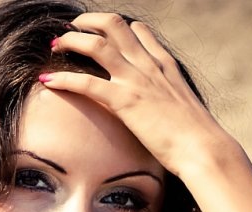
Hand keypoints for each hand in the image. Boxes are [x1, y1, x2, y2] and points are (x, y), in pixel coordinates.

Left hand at [42, 12, 232, 178]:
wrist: (204, 148)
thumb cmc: (198, 141)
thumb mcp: (186, 114)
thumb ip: (171, 107)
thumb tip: (168, 122)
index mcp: (165, 67)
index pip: (139, 32)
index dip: (117, 28)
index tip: (100, 32)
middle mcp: (149, 66)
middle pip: (114, 26)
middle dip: (88, 22)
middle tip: (71, 29)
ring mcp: (137, 81)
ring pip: (97, 45)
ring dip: (72, 40)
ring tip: (55, 45)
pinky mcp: (125, 101)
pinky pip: (86, 82)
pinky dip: (64, 78)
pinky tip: (47, 80)